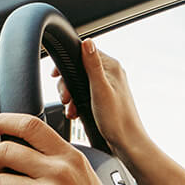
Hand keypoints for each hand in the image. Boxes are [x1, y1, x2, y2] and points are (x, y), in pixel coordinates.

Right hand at [55, 39, 155, 163]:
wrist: (127, 143)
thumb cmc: (117, 119)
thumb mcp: (100, 90)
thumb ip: (92, 65)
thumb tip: (87, 41)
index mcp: (111, 67)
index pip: (84, 52)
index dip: (68, 63)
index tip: (57, 75)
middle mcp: (110, 74)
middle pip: (79, 69)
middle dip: (68, 84)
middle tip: (66, 98)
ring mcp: (108, 86)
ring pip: (80, 83)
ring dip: (71, 96)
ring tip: (71, 108)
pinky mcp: (104, 99)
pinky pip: (85, 95)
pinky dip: (77, 103)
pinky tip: (75, 113)